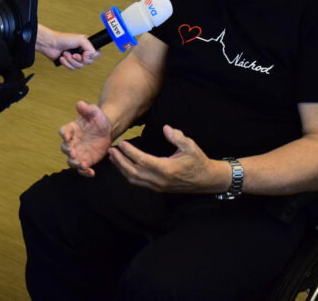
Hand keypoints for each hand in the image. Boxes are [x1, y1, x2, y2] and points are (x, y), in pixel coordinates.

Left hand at [35, 24, 99, 69]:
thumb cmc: (64, 39)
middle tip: (74, 54)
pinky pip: (72, 68)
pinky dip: (66, 63)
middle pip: (88, 62)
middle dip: (79, 59)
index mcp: (87, 45)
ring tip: (65, 53)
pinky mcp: (69, 63)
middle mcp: (82, 52)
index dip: (91, 56)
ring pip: (79, 66)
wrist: (50, 44)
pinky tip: (62, 57)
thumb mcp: (81, 40)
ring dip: (71, 60)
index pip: (96, 54)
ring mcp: (76, 58)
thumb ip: (90, 48)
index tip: (85, 54)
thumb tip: (91, 56)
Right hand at [59, 100, 111, 176]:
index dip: (64, 134)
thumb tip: (80, 103)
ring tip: (83, 165)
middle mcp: (72, 142)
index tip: (66, 136)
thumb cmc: (98, 119)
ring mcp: (78, 152)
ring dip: (75, 164)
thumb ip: (87, 109)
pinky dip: (85, 172)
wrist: (107, 130)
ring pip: (71, 161)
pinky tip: (92, 173)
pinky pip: (82, 169)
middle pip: (65, 148)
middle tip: (74, 153)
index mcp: (72, 129)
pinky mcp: (86, 160)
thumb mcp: (94, 112)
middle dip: (68, 151)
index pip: (64, 131)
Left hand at [108, 125, 223, 192]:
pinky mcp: (158, 188)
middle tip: (111, 150)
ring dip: (121, 169)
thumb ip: (178, 137)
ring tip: (113, 157)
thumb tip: (166, 128)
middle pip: (133, 172)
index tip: (121, 143)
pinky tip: (123, 166)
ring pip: (134, 179)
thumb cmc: (198, 161)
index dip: (130, 152)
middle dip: (120, 161)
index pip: (142, 160)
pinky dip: (128, 174)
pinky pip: (139, 183)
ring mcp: (158, 186)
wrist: (206, 180)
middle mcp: (159, 180)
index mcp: (166, 169)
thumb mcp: (190, 146)